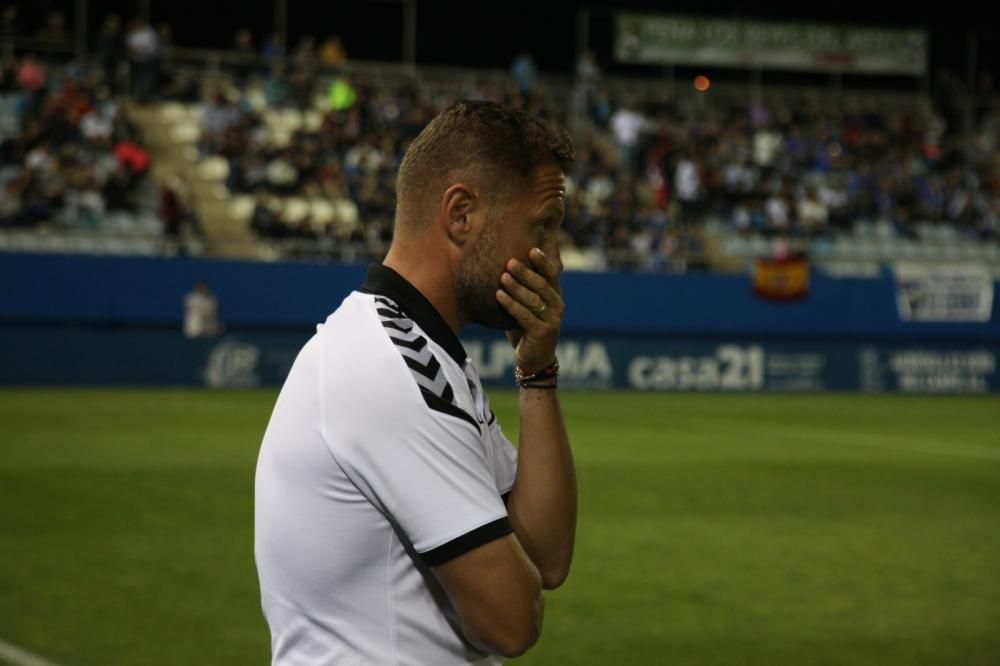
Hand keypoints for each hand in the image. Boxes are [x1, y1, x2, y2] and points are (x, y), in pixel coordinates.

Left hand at [495, 248, 563, 372]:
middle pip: (542, 284)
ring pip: (533, 299)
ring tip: (502, 277)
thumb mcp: (527, 307)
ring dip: (516, 287)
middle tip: (510, 262)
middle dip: (525, 272)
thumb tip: (502, 264)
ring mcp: (552, 319)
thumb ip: (522, 289)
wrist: (534, 360)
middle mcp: (557, 306)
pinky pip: (524, 315)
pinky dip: (511, 304)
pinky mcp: (543, 332)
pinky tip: (498, 295)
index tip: (531, 249)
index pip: (552, 274)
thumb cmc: (526, 329)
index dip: (543, 261)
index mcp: (555, 296)